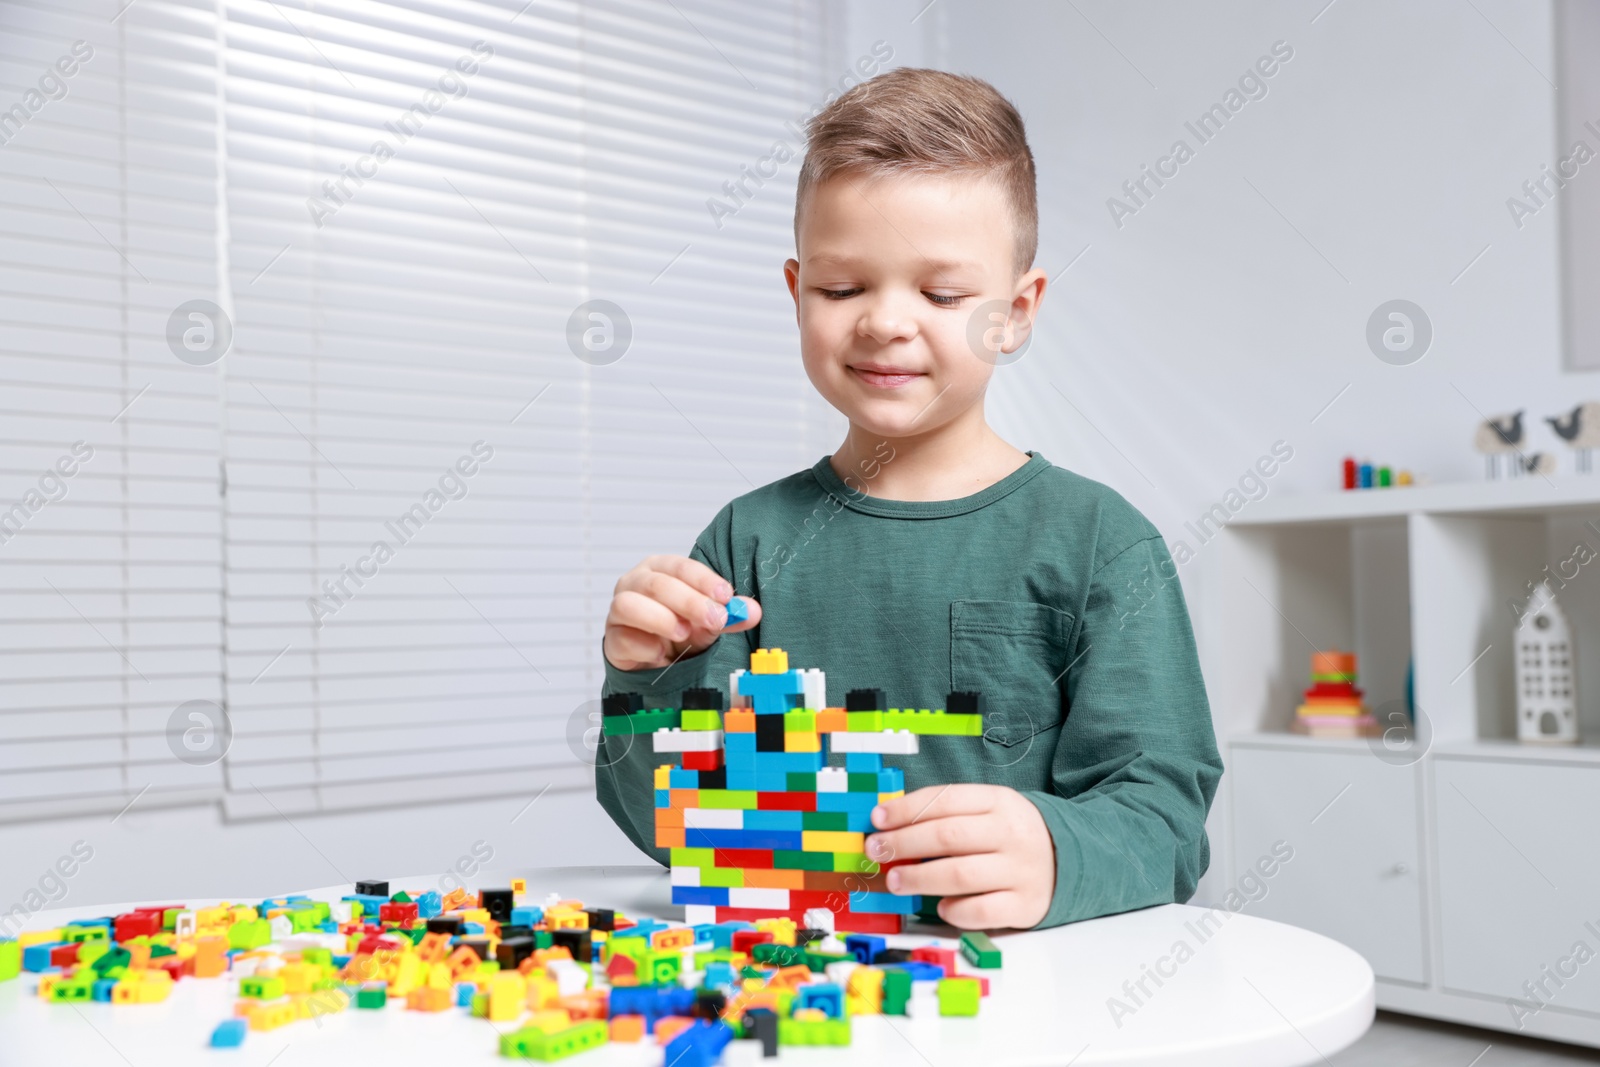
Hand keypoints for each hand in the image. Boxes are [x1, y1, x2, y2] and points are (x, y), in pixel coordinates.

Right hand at [603, 555, 760, 671]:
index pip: (679, 566)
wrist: (654, 659)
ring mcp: (618, 611)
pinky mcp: (613, 640)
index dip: (703, 580)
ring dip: (661, 619)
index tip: (725, 596)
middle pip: (656, 584)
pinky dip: (645, 646)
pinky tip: (662, 653)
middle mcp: (635, 584)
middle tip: (715, 619)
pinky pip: (622, 638)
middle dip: (689, 601)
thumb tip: (753, 612)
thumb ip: (729, 615)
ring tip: (684, 633)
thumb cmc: (679, 629)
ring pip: (628, 604)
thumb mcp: (708, 620)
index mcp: (659, 569)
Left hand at [866, 783, 1054, 929]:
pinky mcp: (1025, 905)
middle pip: (947, 837)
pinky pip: (981, 911)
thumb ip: (946, 815)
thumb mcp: (987, 811)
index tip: (877, 819)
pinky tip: (941, 906)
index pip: (945, 800)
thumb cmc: (1009, 835)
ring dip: (919, 879)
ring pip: (959, 875)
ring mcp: (1020, 871)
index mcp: (1000, 801)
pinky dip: (954, 910)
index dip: (906, 809)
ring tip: (895, 881)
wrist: (1067, 860)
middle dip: (904, 844)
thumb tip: (890, 826)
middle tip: (877, 851)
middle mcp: (1012, 833)